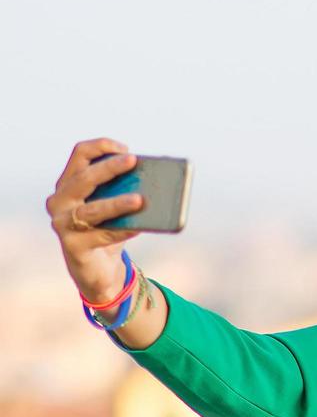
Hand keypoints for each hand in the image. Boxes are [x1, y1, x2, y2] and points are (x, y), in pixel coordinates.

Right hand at [45, 138, 147, 301]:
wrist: (97, 269)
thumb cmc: (109, 230)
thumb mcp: (116, 207)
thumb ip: (127, 190)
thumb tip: (157, 179)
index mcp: (69, 183)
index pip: (80, 154)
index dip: (102, 147)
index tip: (127, 149)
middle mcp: (59, 200)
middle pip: (84, 178)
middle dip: (109, 167)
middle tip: (133, 160)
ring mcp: (62, 224)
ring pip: (92, 209)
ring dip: (117, 203)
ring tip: (140, 199)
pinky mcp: (73, 246)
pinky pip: (100, 235)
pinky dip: (122, 231)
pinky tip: (138, 227)